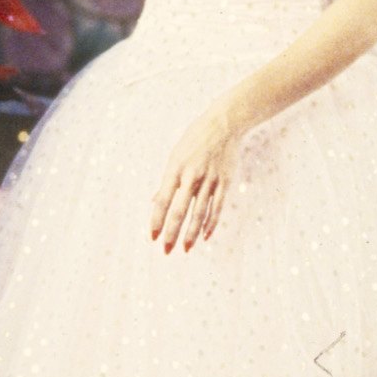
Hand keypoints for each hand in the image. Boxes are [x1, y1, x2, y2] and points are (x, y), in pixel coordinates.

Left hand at [148, 105, 243, 253]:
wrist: (223, 125)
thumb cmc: (193, 142)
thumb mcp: (174, 157)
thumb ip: (167, 182)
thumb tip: (154, 201)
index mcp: (174, 170)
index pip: (162, 201)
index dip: (156, 221)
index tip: (151, 237)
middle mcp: (191, 177)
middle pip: (180, 211)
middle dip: (172, 233)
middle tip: (166, 250)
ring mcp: (210, 181)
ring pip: (200, 213)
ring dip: (192, 234)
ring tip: (186, 249)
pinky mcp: (225, 182)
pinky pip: (217, 207)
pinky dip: (211, 223)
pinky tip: (205, 236)